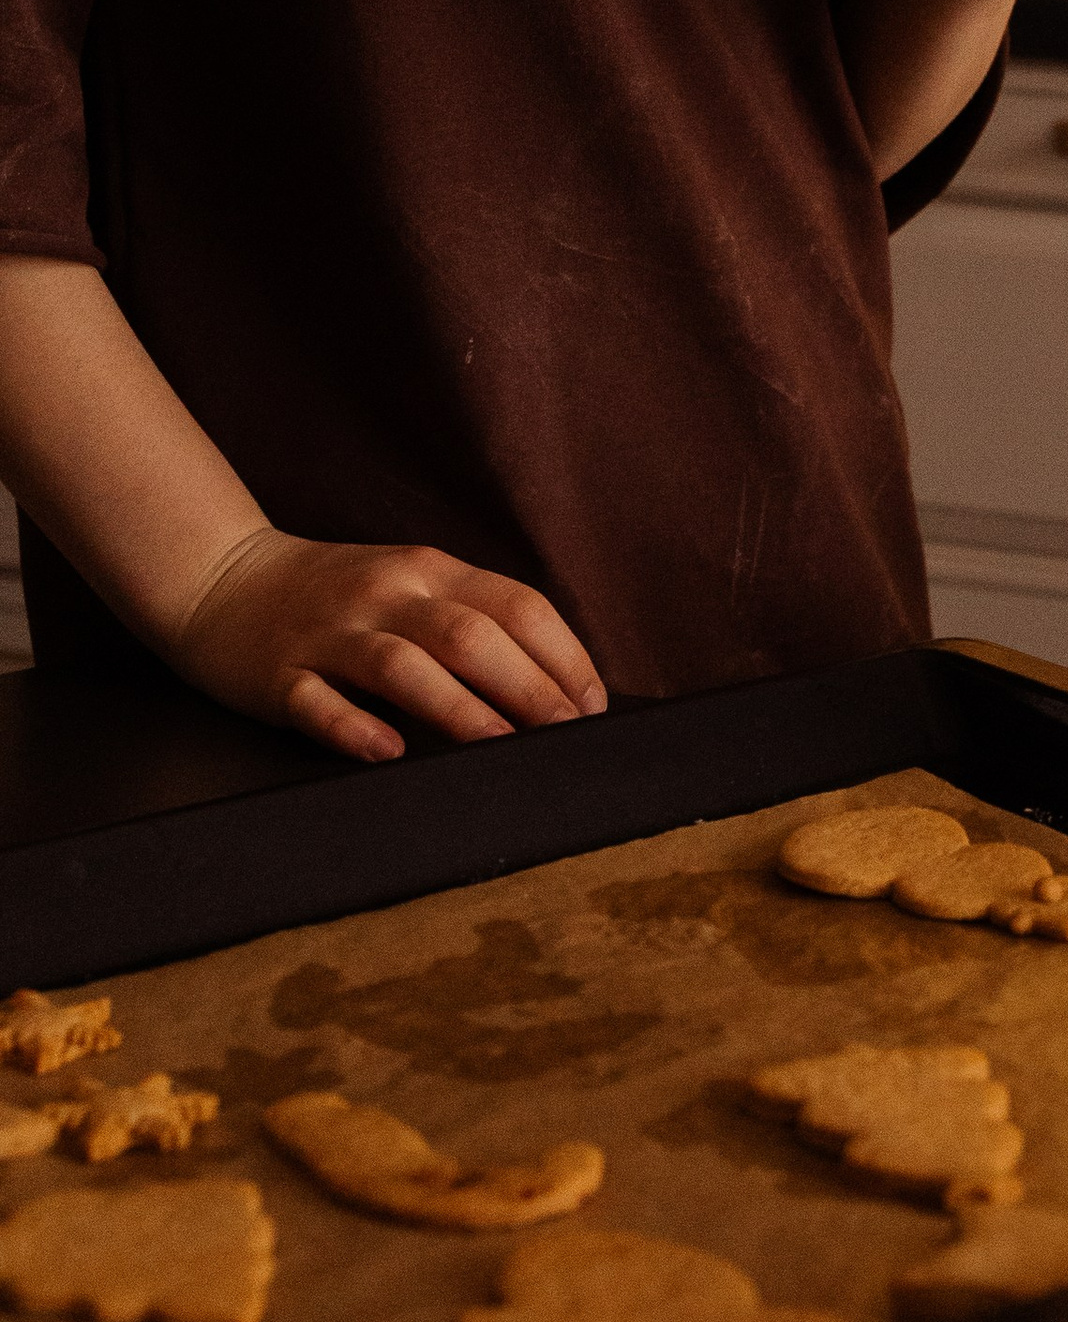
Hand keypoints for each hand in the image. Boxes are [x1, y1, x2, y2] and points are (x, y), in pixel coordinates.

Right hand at [170, 531, 607, 765]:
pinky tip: (388, 750)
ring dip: (459, 708)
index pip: (516, 606)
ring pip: (402, 667)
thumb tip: (557, 682)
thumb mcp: (410, 584)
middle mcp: (385, 595)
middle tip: (566, 735)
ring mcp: (329, 634)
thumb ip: (473, 617)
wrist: (220, 577)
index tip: (593, 706)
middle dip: (528, 687)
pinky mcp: (277, 675)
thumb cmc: (336, 595)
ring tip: (502, 745)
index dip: (563, 656)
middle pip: (470, 636)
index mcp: (429, 571)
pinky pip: (318, 703)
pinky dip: (354, 727)